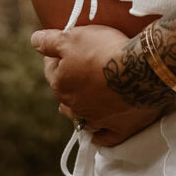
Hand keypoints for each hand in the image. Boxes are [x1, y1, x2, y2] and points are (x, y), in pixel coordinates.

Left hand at [31, 25, 162, 145]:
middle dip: (69, 83)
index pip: (51, 69)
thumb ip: (49, 41)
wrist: (141, 70)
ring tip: (88, 100)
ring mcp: (97, 120)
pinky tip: (100, 130)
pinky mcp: (119, 129)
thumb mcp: (73, 37)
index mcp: (61, 85)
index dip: (57, 56)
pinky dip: (100, 134)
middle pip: (65, 95)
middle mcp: (74, 106)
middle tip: (80, 70)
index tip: (65, 47)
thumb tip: (34, 41)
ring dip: (81, 110)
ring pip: (82, 118)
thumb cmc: (104, 51)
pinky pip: (105, 138)